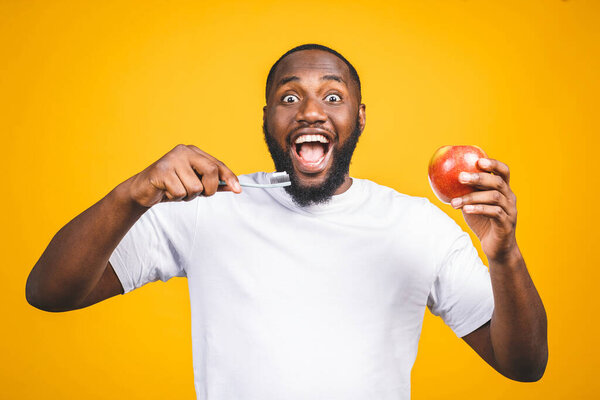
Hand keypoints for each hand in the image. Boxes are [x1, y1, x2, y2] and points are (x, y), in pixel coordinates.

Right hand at [127, 144, 241, 207]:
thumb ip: (213, 184)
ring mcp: (172, 159)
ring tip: (176, 191)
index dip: (229, 177)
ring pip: (195, 187)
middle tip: (198, 194)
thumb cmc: (170, 186)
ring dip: (188, 196)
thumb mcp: (194, 184)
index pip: (218, 164)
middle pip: (211, 172)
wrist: (142, 191)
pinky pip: (180, 192)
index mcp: (193, 152)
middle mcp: (184, 151)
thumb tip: (234, 187)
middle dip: (208, 190)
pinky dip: (175, 198)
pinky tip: (166, 192)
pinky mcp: (161, 171)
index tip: (238, 190)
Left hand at [450, 158, 517, 262]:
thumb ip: (465, 192)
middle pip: (498, 182)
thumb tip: (442, 179)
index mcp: (504, 190)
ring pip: (494, 197)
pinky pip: (494, 212)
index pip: (504, 171)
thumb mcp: (472, 204)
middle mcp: (510, 198)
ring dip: (471, 197)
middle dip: (478, 178)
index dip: (493, 163)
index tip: (478, 160)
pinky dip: (478, 209)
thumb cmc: (482, 222)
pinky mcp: (506, 224)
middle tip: (460, 177)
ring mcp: (510, 211)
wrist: (496, 247)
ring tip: (454, 202)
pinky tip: (465, 209)